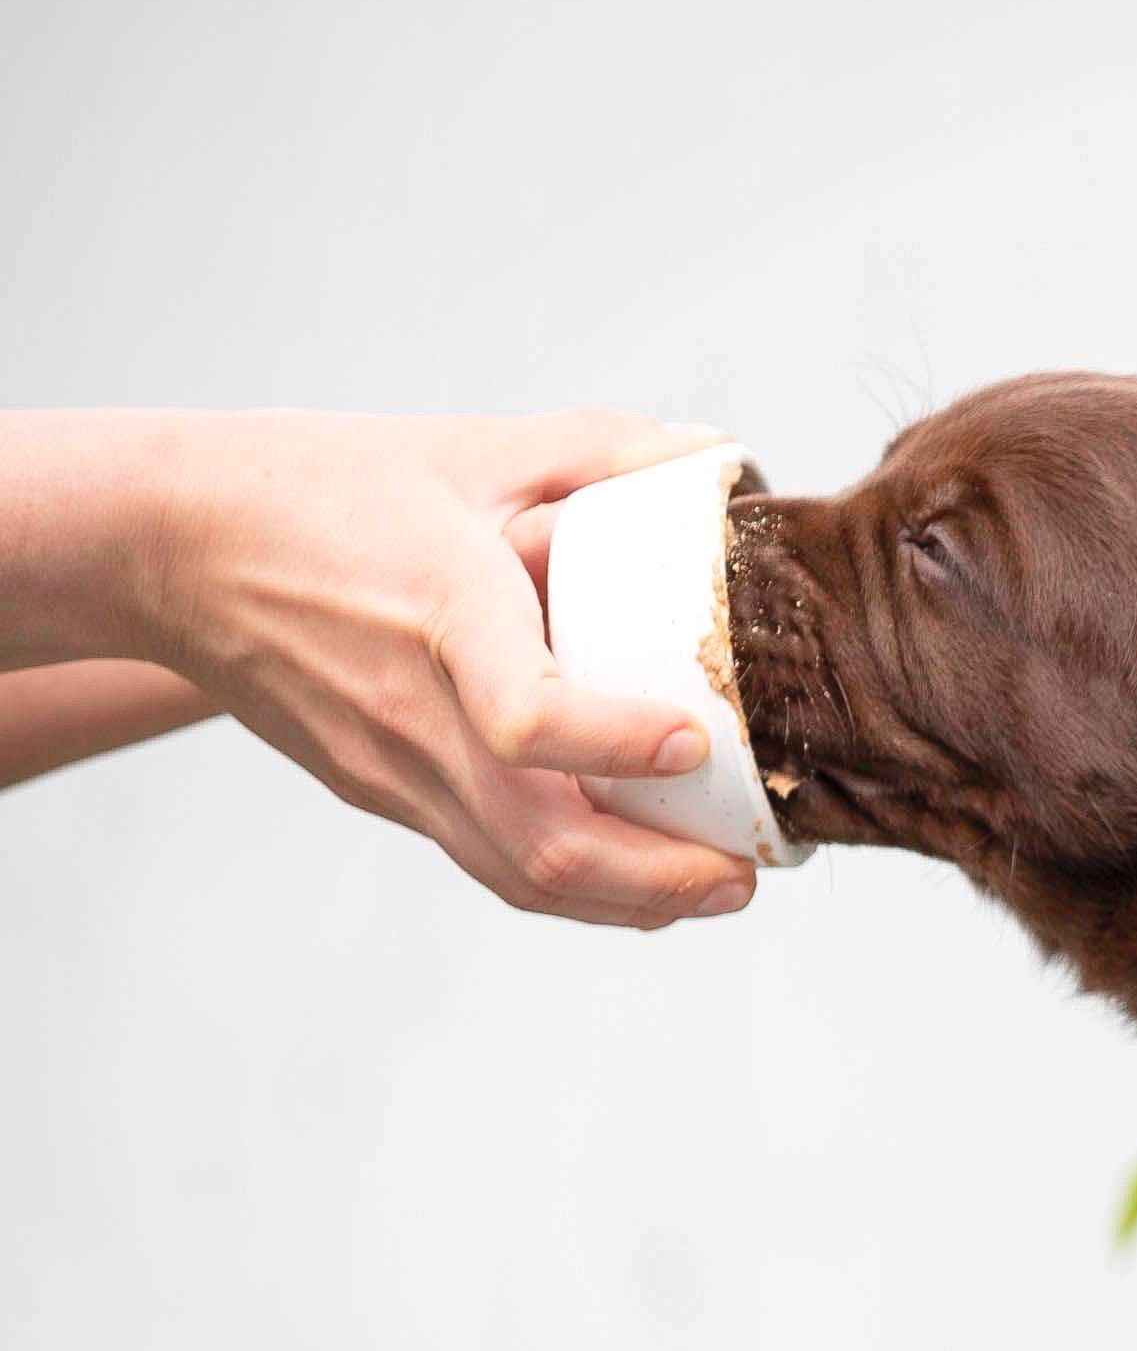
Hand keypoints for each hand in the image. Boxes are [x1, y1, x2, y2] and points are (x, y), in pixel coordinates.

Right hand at [5, 407, 759, 927]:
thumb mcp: (472, 448)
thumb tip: (721, 460)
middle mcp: (412, 711)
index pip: (525, 717)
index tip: (690, 742)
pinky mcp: (377, 789)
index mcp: (442, 614)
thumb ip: (603, 448)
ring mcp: (389, 765)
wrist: (176, 543)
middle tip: (746, 872)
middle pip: (540, 842)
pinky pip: (486, 861)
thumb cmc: (325, 487)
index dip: (615, 744)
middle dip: (661, 878)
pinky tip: (636, 877)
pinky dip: (570, 885)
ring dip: (629, 902)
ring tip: (712, 889)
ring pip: (517, 874)